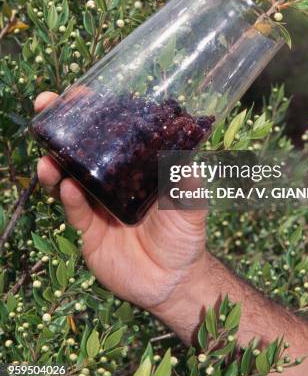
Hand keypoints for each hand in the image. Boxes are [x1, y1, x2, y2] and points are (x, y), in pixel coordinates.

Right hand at [35, 92, 208, 315]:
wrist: (173, 281)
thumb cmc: (185, 235)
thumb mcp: (191, 205)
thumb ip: (187, 184)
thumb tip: (188, 159)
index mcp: (134, 168)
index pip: (112, 134)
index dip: (94, 114)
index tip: (78, 94)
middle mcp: (112, 181)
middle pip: (83, 151)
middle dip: (62, 130)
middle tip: (46, 109)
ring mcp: (98, 205)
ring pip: (70, 178)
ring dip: (56, 165)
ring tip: (48, 158)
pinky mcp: (90, 231)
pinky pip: (77, 212)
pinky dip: (70, 199)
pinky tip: (67, 188)